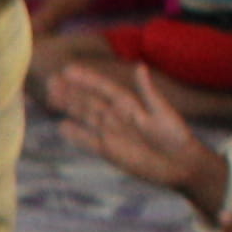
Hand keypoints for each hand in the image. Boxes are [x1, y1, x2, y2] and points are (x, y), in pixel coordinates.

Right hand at [46, 57, 216, 205]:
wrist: (180, 164)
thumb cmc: (176, 136)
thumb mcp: (162, 112)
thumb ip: (148, 92)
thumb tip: (139, 67)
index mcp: (130, 104)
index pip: (104, 88)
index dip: (87, 79)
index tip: (68, 70)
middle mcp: (117, 116)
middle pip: (89, 101)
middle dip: (71, 91)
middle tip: (51, 82)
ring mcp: (111, 133)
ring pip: (85, 117)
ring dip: (69, 107)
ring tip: (50, 97)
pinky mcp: (109, 150)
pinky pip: (87, 141)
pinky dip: (75, 134)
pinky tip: (62, 126)